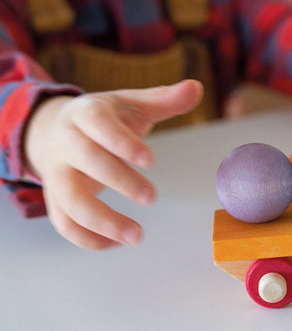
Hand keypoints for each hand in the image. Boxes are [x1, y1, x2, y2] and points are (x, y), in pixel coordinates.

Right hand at [24, 80, 202, 249]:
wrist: (55, 130)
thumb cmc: (105, 118)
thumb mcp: (132, 103)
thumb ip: (165, 99)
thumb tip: (197, 87)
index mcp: (86, 113)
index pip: (98, 124)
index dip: (121, 142)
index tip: (150, 160)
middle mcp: (66, 142)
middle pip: (84, 162)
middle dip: (118, 180)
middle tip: (151, 197)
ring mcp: (57, 173)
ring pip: (68, 200)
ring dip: (100, 221)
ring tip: (136, 236)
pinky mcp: (55, 198)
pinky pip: (64, 223)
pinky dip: (87, 238)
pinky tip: (118, 243)